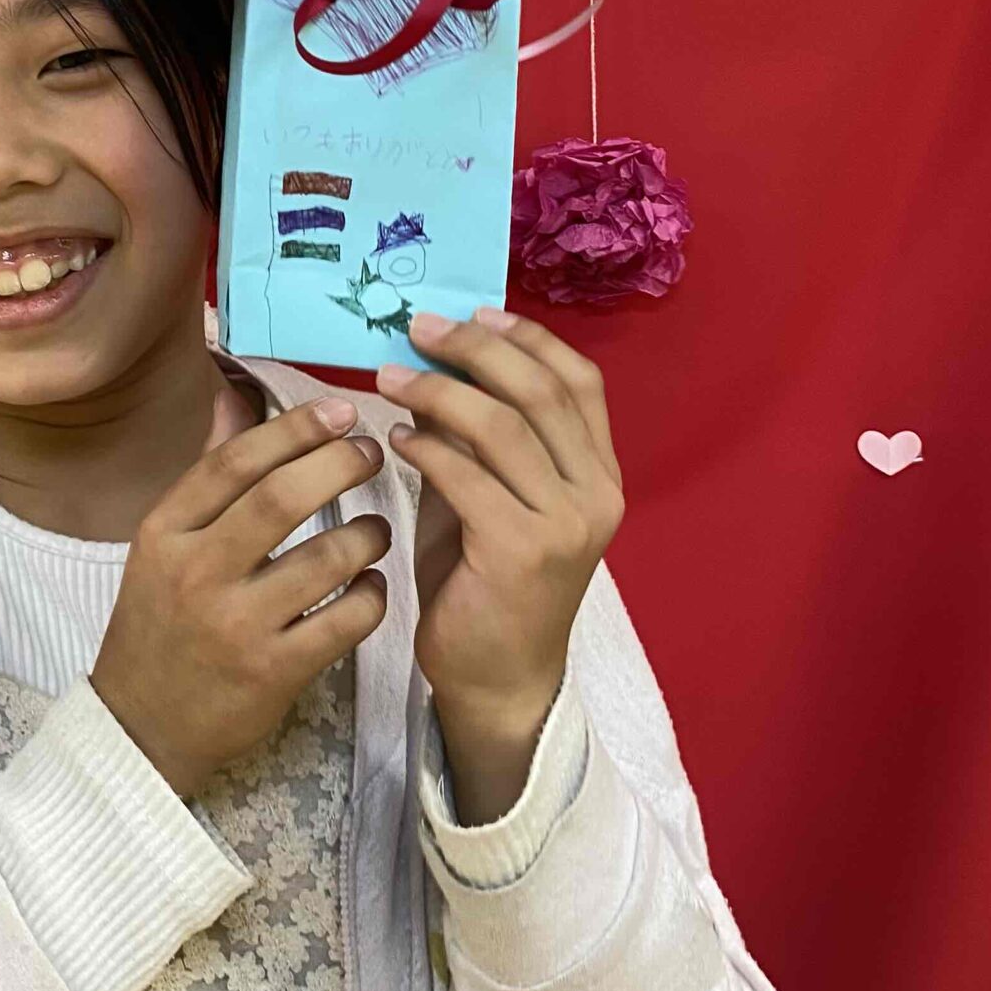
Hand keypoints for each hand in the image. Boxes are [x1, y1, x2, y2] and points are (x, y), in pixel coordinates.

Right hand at [90, 397, 392, 800]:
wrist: (141, 725)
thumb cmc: (159, 623)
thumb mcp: (161, 546)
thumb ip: (205, 479)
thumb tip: (236, 397)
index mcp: (165, 532)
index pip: (234, 462)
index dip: (294, 429)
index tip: (338, 410)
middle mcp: (197, 572)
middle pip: (282, 497)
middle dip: (340, 464)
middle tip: (370, 454)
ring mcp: (236, 625)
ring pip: (326, 558)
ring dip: (368, 533)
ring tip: (377, 527)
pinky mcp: (273, 673)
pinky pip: (345, 621)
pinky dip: (371, 594)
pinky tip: (371, 584)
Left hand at [373, 307, 624, 756]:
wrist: (497, 680)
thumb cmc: (487, 585)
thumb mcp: (492, 498)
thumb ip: (478, 441)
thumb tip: (433, 367)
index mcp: (601, 475)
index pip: (580, 381)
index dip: (528, 338)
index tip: (474, 311)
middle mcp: (597, 494)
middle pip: (541, 391)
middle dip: (476, 349)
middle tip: (418, 326)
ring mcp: (567, 524)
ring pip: (504, 427)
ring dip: (439, 391)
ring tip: (389, 375)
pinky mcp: (523, 552)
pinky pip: (468, 477)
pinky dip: (426, 447)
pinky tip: (394, 438)